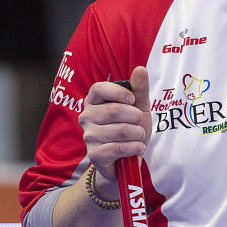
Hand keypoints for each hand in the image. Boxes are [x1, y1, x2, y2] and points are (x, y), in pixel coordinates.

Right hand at [78, 67, 151, 187]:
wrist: (128, 158)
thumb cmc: (131, 127)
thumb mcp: (139, 106)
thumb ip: (139, 88)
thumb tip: (140, 68)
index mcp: (94, 101)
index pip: (99, 88)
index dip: (119, 93)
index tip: (132, 100)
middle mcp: (86, 117)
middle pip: (115, 111)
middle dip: (136, 117)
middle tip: (139, 123)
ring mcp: (89, 136)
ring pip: (121, 130)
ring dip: (138, 134)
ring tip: (138, 137)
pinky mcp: (94, 154)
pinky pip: (119, 147)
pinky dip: (136, 148)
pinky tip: (138, 148)